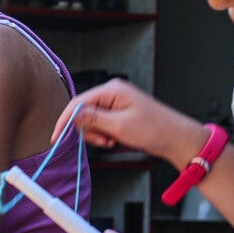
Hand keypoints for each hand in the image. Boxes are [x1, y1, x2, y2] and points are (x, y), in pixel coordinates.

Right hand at [53, 79, 206, 167]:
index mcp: (112, 90)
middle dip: (89, 131)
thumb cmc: (155, 129)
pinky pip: (102, 126)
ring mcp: (116, 104)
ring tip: (114, 142)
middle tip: (104, 142)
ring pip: (92, 122)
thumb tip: (73, 116)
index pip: (78, 103)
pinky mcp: (119, 114)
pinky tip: (117, 140)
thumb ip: (93, 119)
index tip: (57, 137)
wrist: (176, 138)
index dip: (65, 121)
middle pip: (83, 112)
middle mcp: (112, 94)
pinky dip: (105, 136)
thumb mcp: (119, 126)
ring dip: (98, 136)